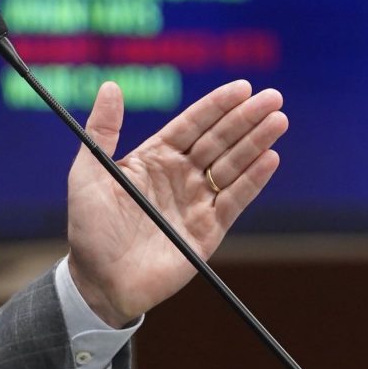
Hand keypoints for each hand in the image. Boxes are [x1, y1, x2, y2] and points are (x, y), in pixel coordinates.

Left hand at [64, 79, 286, 327]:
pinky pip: (235, 200)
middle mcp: (180, 175)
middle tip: (273, 98)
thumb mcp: (88, 174)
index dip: (217, 105)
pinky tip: (270, 158)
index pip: (193, 124)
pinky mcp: (208, 230)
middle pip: (220, 140)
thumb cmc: (89, 228)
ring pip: (233, 165)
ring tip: (278, 121)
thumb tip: (111, 86)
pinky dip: (253, 180)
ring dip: (256, 143)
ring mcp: (197, 202)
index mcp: (155, 158)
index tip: (243, 87)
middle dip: (246, 118)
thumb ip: (102, 131)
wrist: (99, 282)